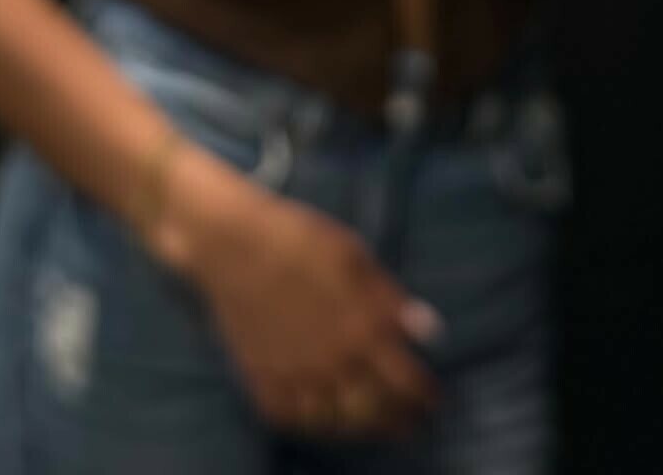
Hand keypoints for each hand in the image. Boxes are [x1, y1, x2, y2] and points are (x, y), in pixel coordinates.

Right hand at [151, 143, 443, 439]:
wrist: (229, 242)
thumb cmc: (296, 236)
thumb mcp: (351, 253)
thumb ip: (388, 297)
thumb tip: (429, 330)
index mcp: (360, 329)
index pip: (405, 381)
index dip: (424, 397)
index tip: (433, 401)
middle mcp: (332, 363)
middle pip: (374, 410)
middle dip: (397, 420)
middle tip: (408, 423)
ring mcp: (295, 376)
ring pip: (336, 422)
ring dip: (359, 426)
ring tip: (370, 422)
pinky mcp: (262, 380)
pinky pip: (293, 418)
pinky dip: (312, 423)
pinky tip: (323, 415)